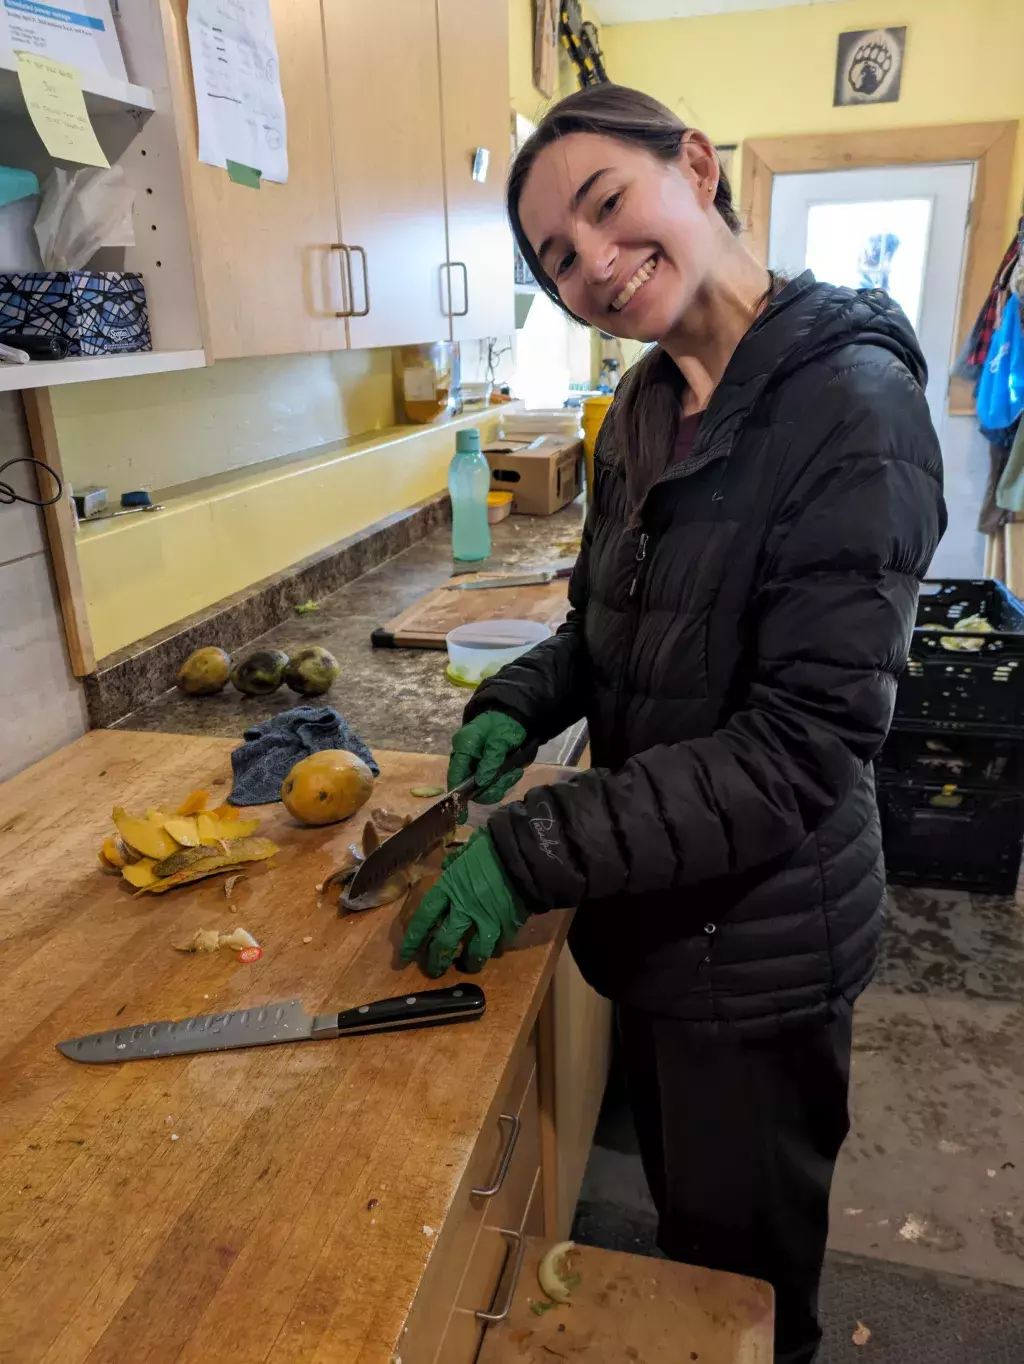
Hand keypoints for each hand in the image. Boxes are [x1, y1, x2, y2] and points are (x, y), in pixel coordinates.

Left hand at [400, 830, 527, 976]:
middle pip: (444, 942)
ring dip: (468, 963)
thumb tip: (450, 864)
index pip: (425, 918)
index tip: (405, 955)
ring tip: (466, 967)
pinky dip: (494, 950)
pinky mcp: (507, 927)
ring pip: (473, 952)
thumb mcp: (469, 850)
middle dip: (437, 960)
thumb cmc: (494, 848)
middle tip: (433, 971)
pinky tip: (492, 952)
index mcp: (450, 888)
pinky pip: (498, 946)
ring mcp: (486, 921)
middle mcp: (463, 909)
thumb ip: (457, 861)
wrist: (524, 857)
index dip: (414, 939)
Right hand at [448, 713, 528, 815]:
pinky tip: (514, 770)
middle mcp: (468, 760)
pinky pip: (496, 784)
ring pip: (486, 789)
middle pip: (472, 788)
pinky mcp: (490, 770)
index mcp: (463, 748)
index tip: (461, 815)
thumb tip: (481, 782)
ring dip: (501, 784)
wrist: (516, 717)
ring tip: (513, 771)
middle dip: (491, 788)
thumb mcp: (499, 739)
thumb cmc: (504, 724)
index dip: (457, 796)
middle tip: (508, 777)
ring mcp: (479, 766)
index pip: (456, 775)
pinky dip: (506, 781)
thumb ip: (490, 760)